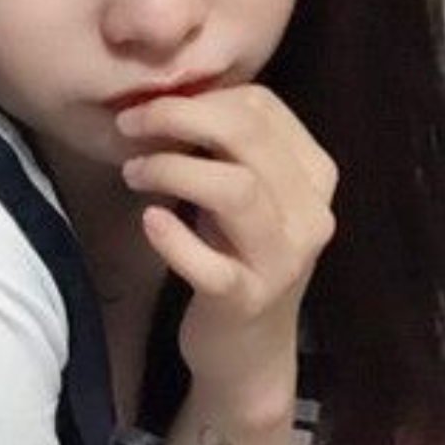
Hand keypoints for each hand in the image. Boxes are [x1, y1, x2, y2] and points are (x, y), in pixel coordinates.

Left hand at [117, 84, 336, 427]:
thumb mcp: (247, 193)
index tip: (148, 107)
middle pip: (249, 138)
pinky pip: (212, 265)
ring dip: (173, 169)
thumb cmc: (237, 254)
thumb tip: (167, 93)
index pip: (262, 107)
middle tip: (129, 125)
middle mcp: (311, 213)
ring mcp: (284, 260)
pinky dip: (175, 239)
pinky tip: (151, 221)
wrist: (249, 351)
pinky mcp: (248, 301)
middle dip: (180, 119)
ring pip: (236, 190)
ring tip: (133, 171)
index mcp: (314, 173)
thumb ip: (226, 146)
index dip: (200, 98)